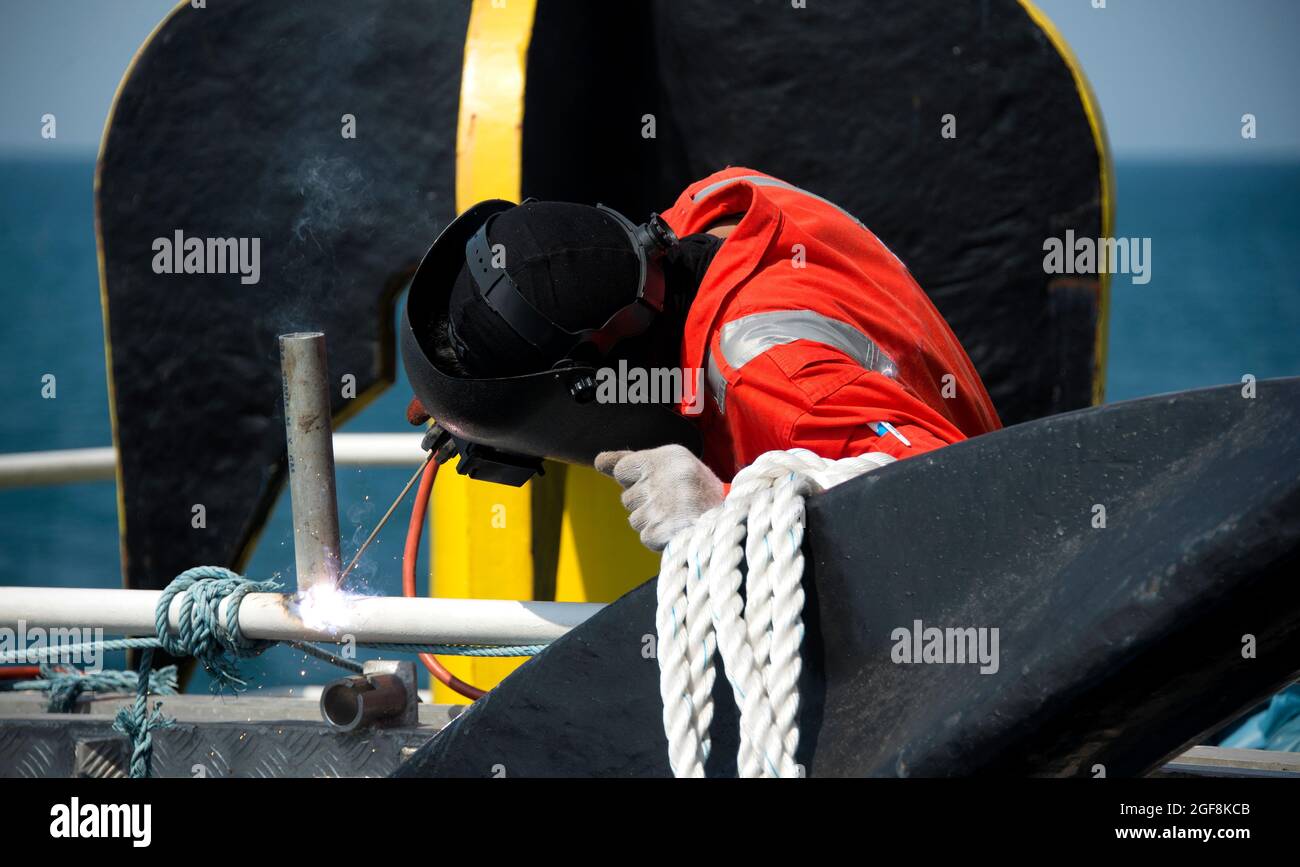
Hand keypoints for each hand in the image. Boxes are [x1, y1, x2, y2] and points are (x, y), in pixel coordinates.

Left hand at [595, 445, 725, 550]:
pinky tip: (678, 529)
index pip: (621, 469)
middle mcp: (662, 479)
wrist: (731, 519)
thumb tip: (598, 461)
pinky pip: (646, 535)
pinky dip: (659, 537)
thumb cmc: (697, 489)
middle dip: (645, 502)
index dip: (633, 478)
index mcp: (665, 458)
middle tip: (674, 502)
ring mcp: (662, 507)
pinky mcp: (662, 531)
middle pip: (628, 498)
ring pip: (635, 519)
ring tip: (678, 516)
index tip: (650, 481)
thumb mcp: (672, 463)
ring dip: (652, 521)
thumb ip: (631, 461)